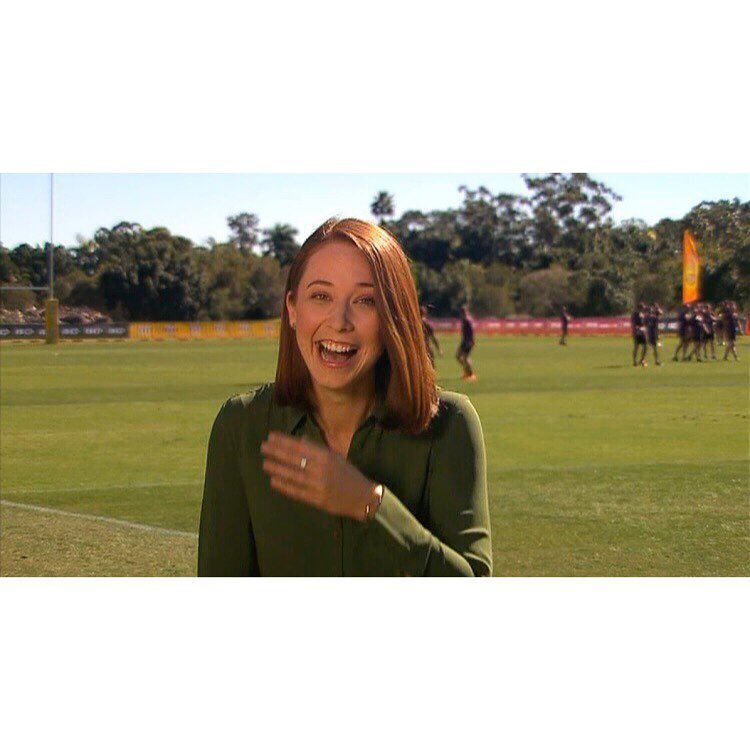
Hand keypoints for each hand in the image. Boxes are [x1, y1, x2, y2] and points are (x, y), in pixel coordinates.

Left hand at [260, 431, 374, 520]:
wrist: (363, 497)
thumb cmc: (348, 474)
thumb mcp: (336, 457)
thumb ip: (318, 449)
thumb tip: (300, 440)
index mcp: (326, 456)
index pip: (300, 446)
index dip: (284, 441)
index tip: (271, 436)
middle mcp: (320, 469)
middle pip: (294, 459)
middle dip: (277, 452)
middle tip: (263, 447)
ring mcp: (318, 485)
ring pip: (293, 475)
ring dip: (277, 468)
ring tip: (265, 463)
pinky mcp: (316, 499)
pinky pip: (296, 491)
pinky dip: (284, 486)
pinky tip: (273, 481)